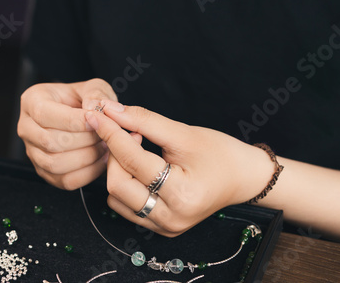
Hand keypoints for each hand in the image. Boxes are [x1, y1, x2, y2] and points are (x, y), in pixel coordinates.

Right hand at [17, 79, 116, 189]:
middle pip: (50, 142)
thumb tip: (93, 108)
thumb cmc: (85, 100)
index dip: (74, 121)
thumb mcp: (93, 87)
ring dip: (87, 157)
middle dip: (84, 140)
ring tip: (104, 146)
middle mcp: (26, 127)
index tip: (98, 121)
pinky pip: (64, 180)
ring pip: (55, 164)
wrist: (82, 116)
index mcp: (32, 101)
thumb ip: (96, 93)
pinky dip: (88, 173)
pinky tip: (100, 160)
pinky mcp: (44, 171)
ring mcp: (32, 152)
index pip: (45, 114)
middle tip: (105, 134)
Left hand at [85, 100, 273, 236]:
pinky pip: (126, 207)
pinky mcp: (161, 228)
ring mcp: (165, 227)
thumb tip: (110, 111)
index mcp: (181, 194)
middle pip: (117, 184)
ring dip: (118, 169)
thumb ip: (144, 121)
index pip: (132, 161)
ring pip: (116, 198)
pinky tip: (139, 168)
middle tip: (131, 133)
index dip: (111, 133)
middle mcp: (171, 218)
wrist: (243, 178)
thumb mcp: (183, 133)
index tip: (97, 114)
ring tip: (139, 151)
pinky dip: (124, 184)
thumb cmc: (220, 153)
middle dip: (115, 154)